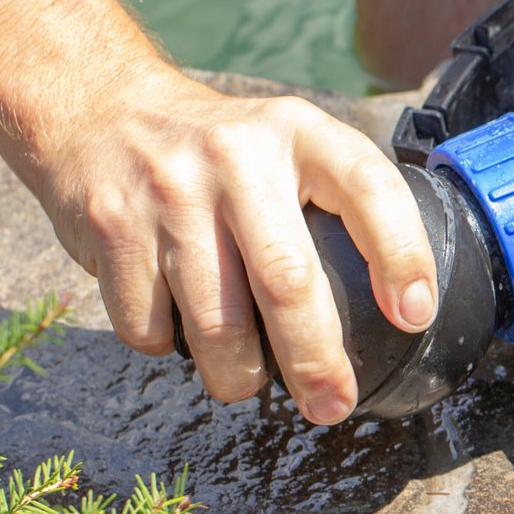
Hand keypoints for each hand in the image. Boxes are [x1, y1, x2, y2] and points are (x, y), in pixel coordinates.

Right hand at [26, 65, 437, 424]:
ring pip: (216, 324)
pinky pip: (149, 326)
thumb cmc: (223, 149)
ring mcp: (171, 194)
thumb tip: (399, 304)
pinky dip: (169, 347)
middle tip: (331, 403)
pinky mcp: (113, 229)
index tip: (413, 316)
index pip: (370, 190)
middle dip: (316, 361)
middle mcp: (238, 158)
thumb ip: (339, 199)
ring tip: (248, 381)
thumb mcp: (291, 141)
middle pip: (287, 281)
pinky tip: (180, 327)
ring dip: (239, 375)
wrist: (100, 109)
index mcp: (300, 133)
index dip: (402, 257)